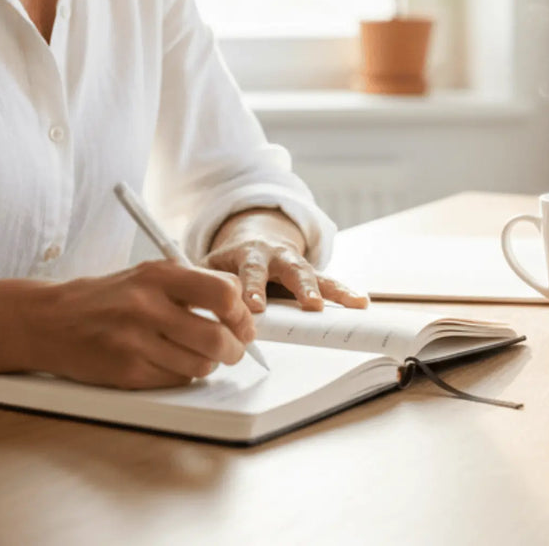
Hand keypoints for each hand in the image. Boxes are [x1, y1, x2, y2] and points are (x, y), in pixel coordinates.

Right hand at [17, 261, 256, 388]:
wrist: (51, 320)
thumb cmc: (107, 297)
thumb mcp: (148, 275)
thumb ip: (192, 284)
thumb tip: (239, 302)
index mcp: (158, 275)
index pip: (223, 294)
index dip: (242, 313)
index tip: (244, 322)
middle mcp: (147, 306)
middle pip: (217, 337)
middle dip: (235, 348)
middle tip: (234, 347)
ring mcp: (135, 341)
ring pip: (200, 365)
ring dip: (209, 364)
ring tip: (199, 354)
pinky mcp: (127, 372)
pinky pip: (176, 380)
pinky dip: (183, 375)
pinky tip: (172, 362)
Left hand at [204, 208, 369, 313]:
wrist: (251, 239)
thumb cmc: (229, 263)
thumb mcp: (212, 268)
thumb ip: (203, 285)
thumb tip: (188, 309)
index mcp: (248, 255)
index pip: (249, 271)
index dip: (252, 288)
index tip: (253, 306)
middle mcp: (276, 256)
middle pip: (290, 270)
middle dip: (301, 287)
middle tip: (311, 305)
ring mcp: (296, 264)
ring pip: (315, 275)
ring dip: (331, 291)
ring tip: (351, 303)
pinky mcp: (311, 274)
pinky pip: (330, 282)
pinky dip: (345, 292)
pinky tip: (360, 301)